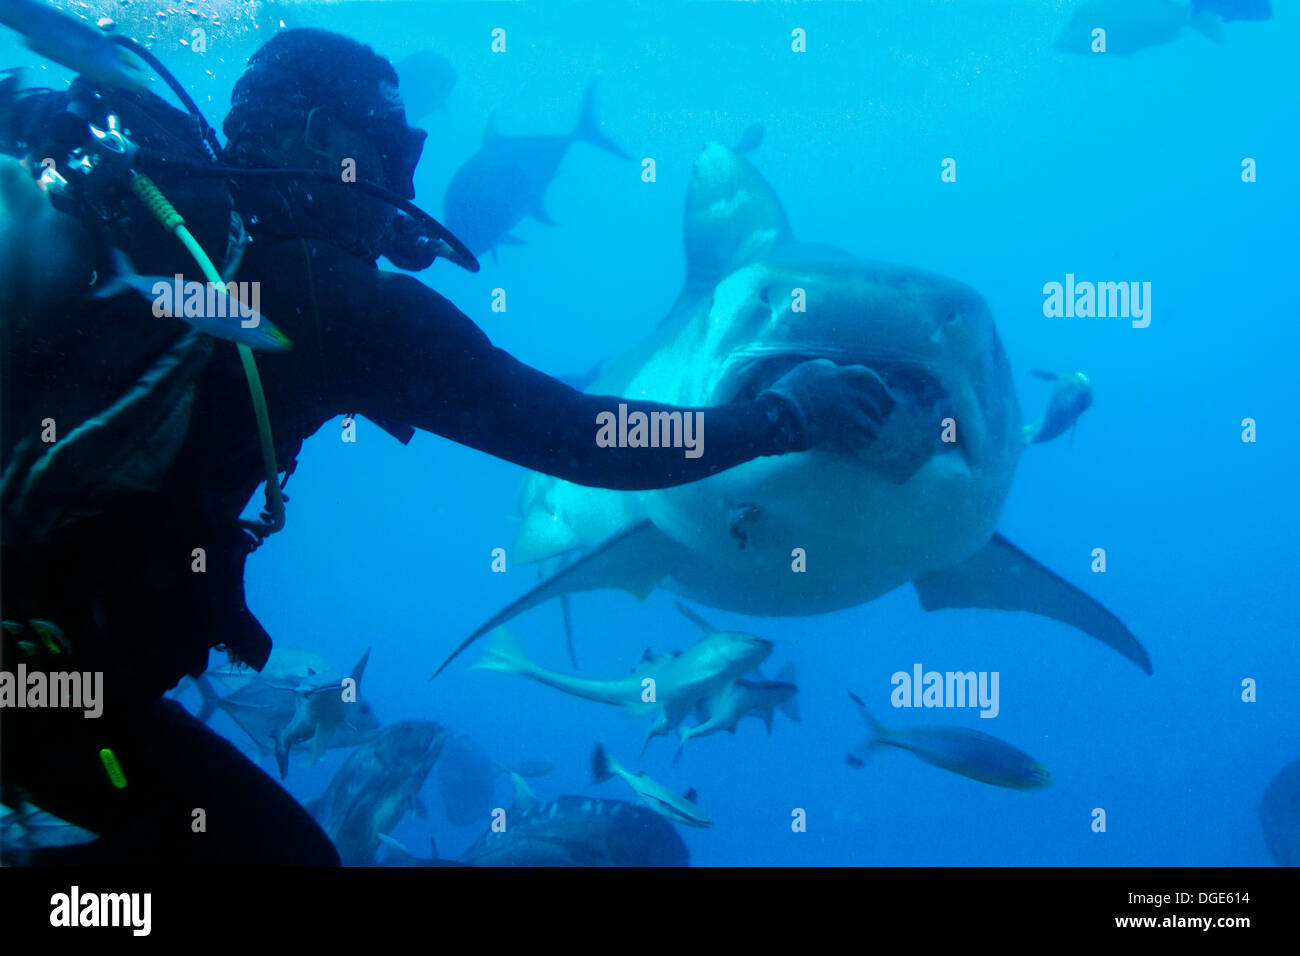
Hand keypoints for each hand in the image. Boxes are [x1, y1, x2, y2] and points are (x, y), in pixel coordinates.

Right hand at [762, 359, 896, 451]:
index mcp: (820, 367)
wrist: (775, 415)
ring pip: (868, 402)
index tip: (868, 393)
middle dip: (880, 390)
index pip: (848, 371)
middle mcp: (834, 375)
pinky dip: (869, 430)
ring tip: (877, 426)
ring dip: (875, 415)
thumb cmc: (777, 403)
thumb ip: (809, 385)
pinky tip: (871, 437)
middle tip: (889, 404)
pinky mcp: (843, 413)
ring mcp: (840, 393)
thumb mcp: (793, 384)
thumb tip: (819, 397)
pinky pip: (863, 422)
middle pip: (866, 378)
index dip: (862, 384)